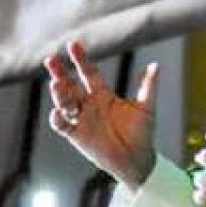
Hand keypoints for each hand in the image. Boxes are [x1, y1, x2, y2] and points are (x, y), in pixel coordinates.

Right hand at [44, 41, 158, 190]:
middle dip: (60, 72)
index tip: (72, 44)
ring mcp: (81, 120)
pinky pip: (63, 126)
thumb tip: (155, 65)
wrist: (138, 161)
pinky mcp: (77, 136)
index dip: (81, 59)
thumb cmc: (142, 134)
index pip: (88, 72)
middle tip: (50, 59)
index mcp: (103, 95)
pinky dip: (58, 120)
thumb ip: (148, 87)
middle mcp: (89, 104)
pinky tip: (57, 112)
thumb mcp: (146, 108)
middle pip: (70, 84)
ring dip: (59, 94)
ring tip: (56, 83)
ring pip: (64, 102)